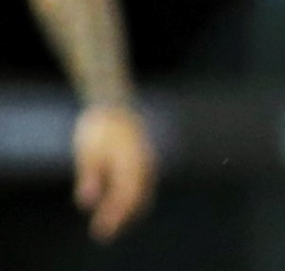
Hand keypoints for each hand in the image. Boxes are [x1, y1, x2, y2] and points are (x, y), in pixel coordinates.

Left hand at [72, 104, 155, 242]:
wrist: (114, 103)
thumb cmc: (99, 127)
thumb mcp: (88, 151)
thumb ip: (89, 177)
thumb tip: (87, 203)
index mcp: (130, 162)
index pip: (125, 196)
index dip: (114, 215)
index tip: (100, 228)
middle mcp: (143, 164)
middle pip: (138, 198)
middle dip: (123, 217)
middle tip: (104, 231)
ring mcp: (146, 161)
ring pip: (144, 192)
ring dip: (130, 209)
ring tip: (112, 221)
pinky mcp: (144, 160)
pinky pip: (144, 184)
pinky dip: (134, 197)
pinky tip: (120, 203)